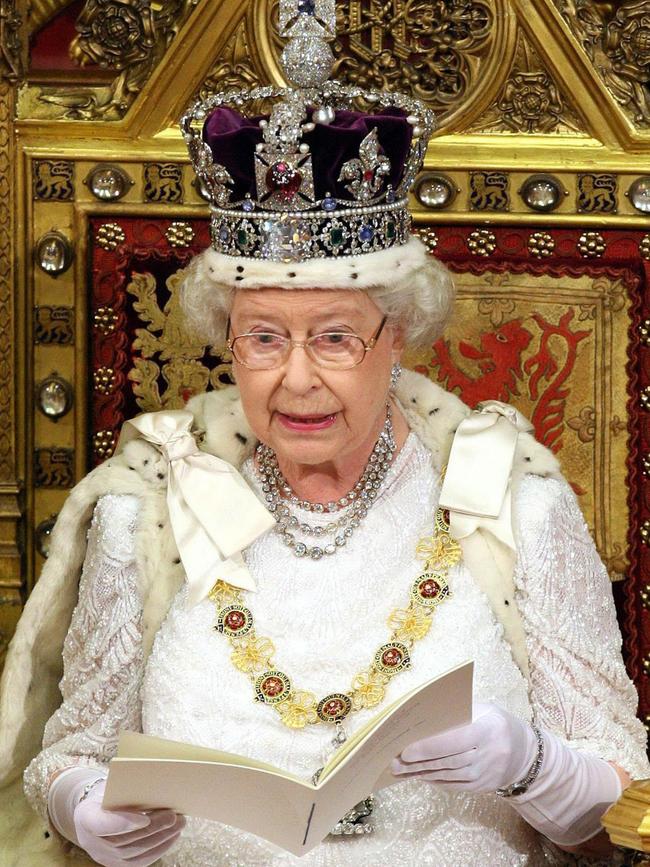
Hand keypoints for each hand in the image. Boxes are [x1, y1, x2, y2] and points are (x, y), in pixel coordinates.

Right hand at [73, 780, 185, 866]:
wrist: (95, 810)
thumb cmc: (108, 793)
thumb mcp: (111, 785)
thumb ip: (126, 789)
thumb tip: (156, 784)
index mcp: (86, 816)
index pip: (101, 824)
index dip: (122, 823)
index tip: (144, 819)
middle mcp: (90, 841)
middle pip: (122, 841)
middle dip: (152, 829)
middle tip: (173, 816)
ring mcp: (103, 856)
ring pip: (132, 854)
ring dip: (160, 839)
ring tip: (178, 823)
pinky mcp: (115, 864)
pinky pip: (138, 862)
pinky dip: (158, 849)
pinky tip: (172, 836)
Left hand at [391, 702, 537, 793]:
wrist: (524, 752)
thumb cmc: (495, 723)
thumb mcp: (483, 711)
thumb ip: (457, 714)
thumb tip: (424, 716)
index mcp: (488, 730)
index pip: (455, 740)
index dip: (430, 746)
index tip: (407, 748)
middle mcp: (489, 755)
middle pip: (449, 760)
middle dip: (420, 761)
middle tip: (396, 760)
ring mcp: (487, 775)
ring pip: (449, 775)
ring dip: (422, 773)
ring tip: (401, 769)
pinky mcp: (483, 788)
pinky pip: (454, 785)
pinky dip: (435, 780)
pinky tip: (420, 775)